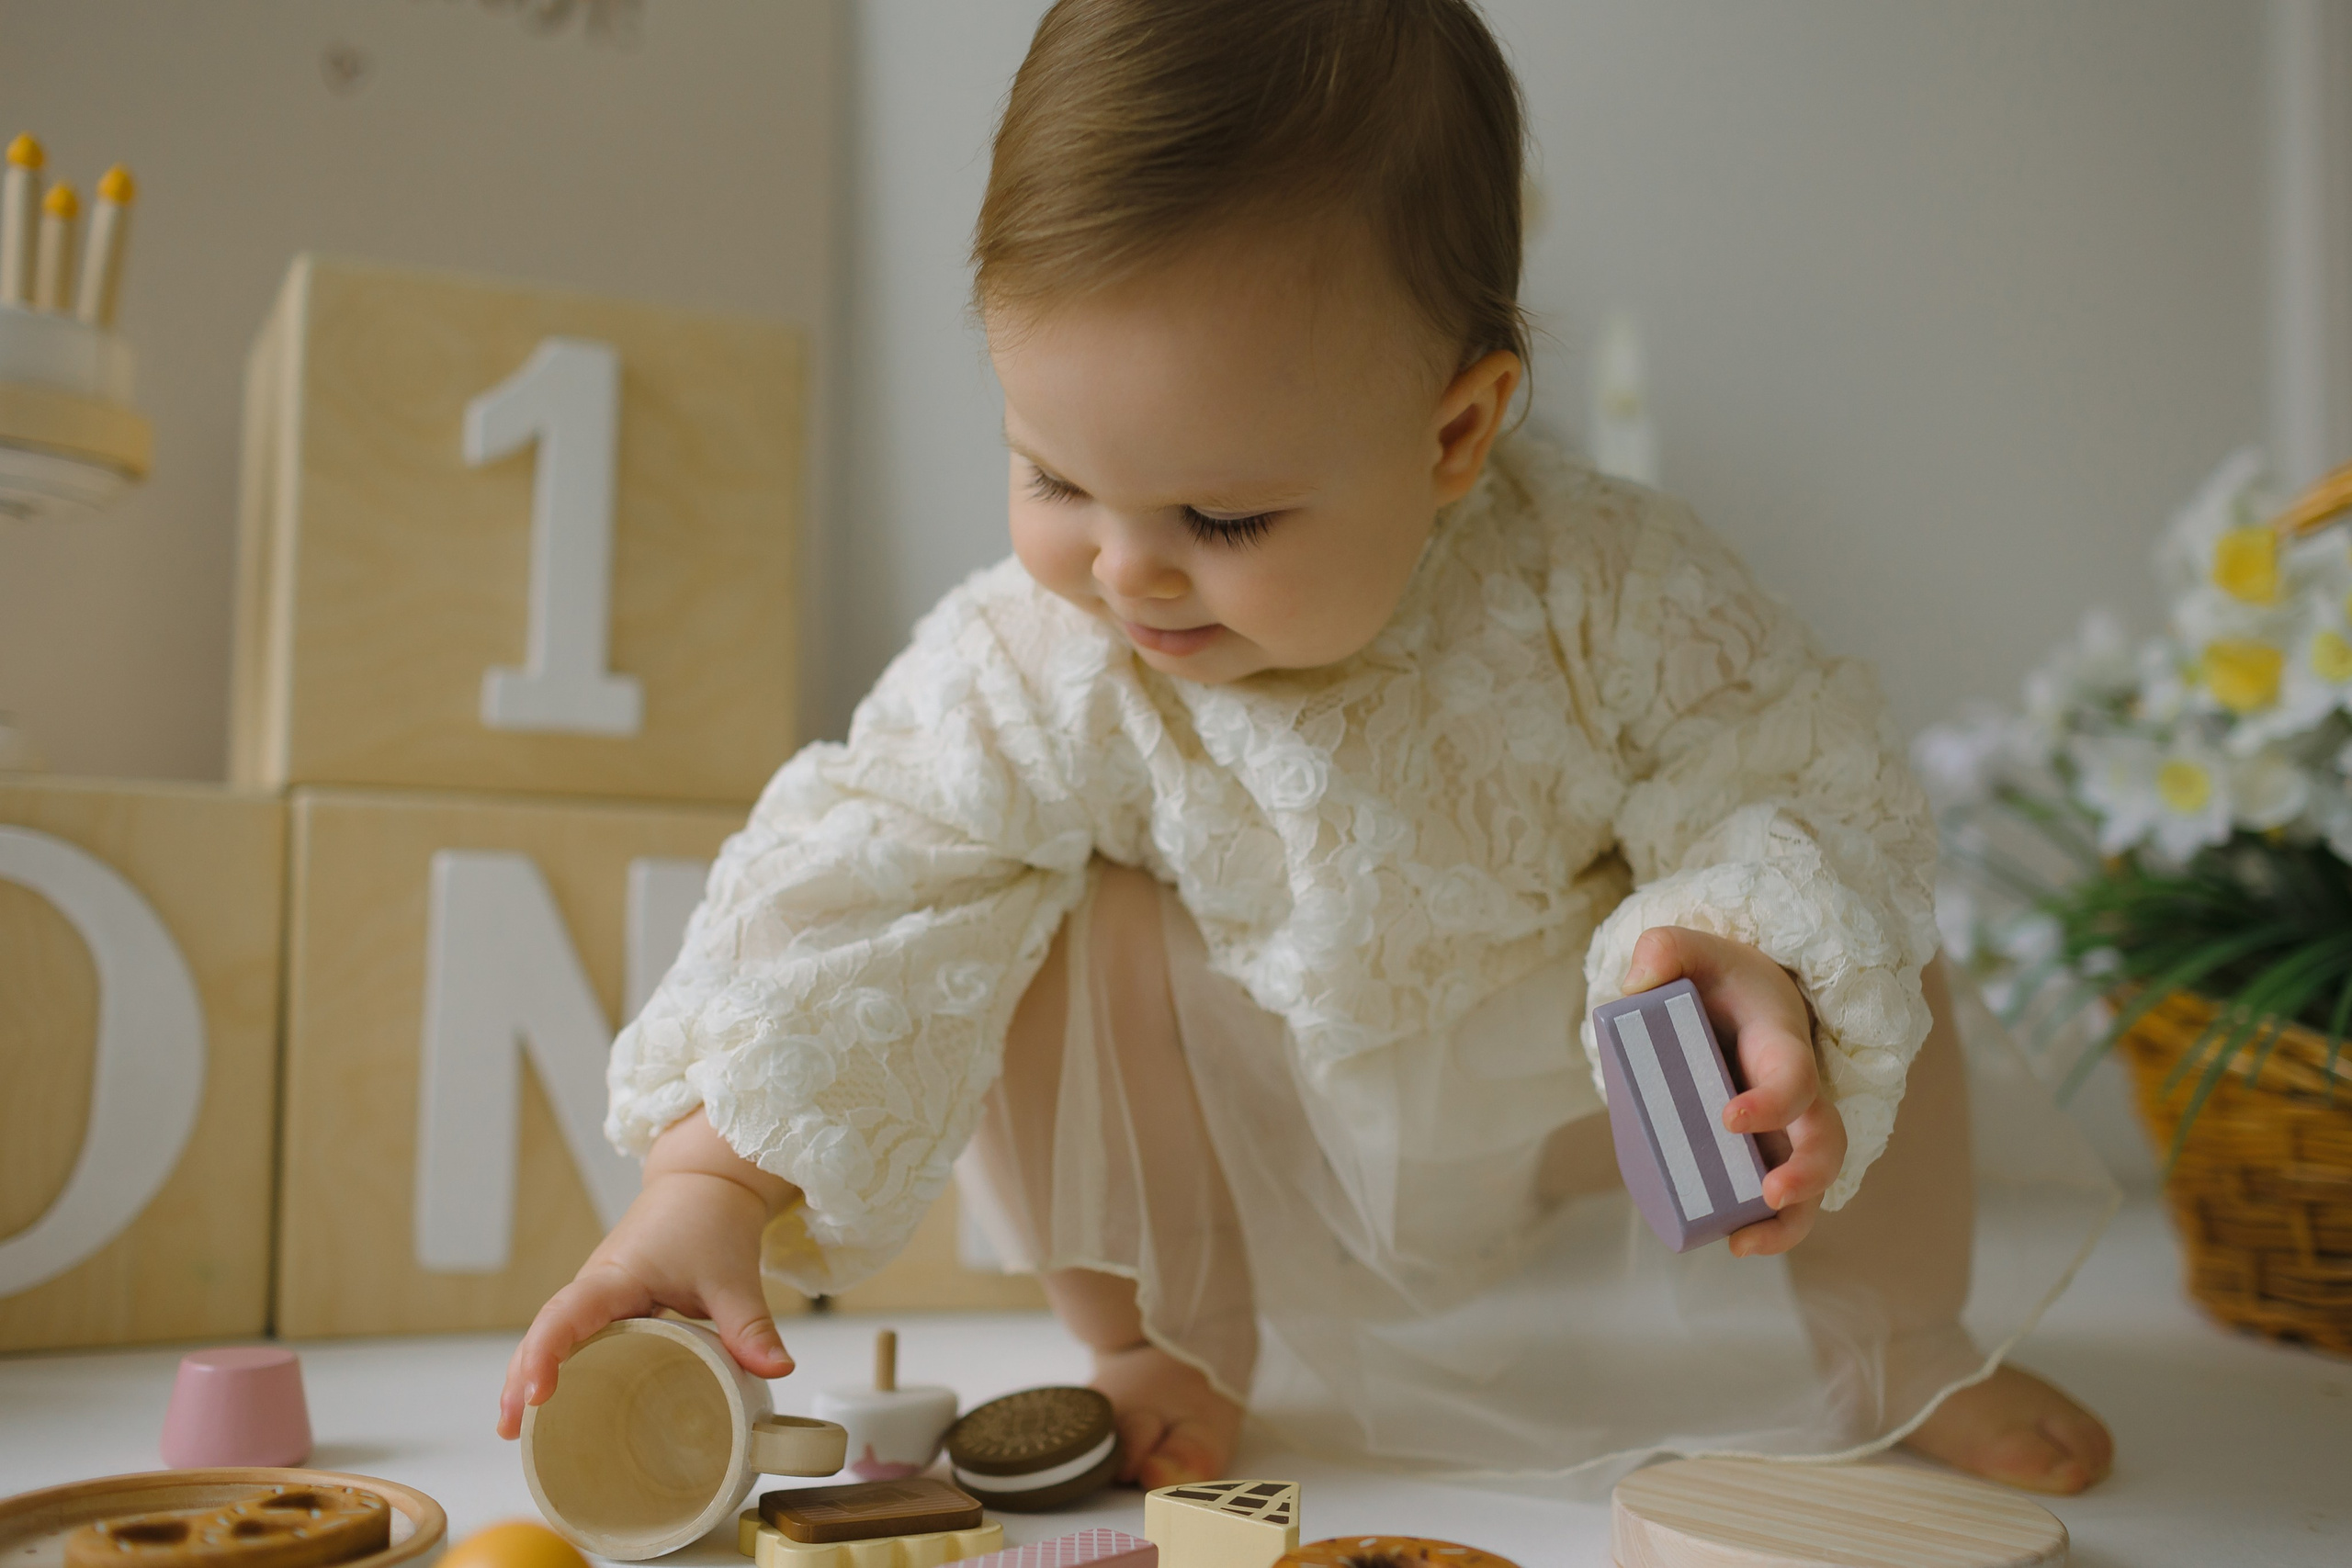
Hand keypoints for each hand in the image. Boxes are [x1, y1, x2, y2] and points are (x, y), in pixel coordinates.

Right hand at [495, 1109, 801, 1438]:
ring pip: (552, 1336)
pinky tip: (552, 1405)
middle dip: (522, 1378)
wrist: (708, 1183)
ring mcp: (599, 1296)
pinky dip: (556, 1366)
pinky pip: (574, 1337)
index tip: (538, 1393)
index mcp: (616, 1276)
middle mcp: (596, 1286)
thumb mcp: (732, 1276)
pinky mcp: (610, 1305)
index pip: (566, 1315)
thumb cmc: (710, 1218)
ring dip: (529, 1375)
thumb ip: (751, 1326)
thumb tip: (778, 1369)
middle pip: (544, 1332)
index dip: (547, 1354)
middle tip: (512, 1430)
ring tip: (516, 1432)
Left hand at [1620, 927, 1845, 1256]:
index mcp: (1782, 1044)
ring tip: (1743, 1242)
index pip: (1794, 1075)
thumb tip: (1637, 986)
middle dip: (1806, 1171)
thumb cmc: (1715, 979)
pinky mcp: (1765, 1153)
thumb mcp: (1692, 950)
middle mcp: (1797, 1093)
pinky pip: (1783, 1201)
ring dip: (1790, 1219)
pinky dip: (1768, 1229)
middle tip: (1769, 1194)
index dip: (1772, 1100)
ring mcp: (1786, 1129)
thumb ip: (1664, 949)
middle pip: (1825, 1138)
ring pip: (1811, 1183)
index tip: (1728, 1119)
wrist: (1734, 999)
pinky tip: (1731, 1243)